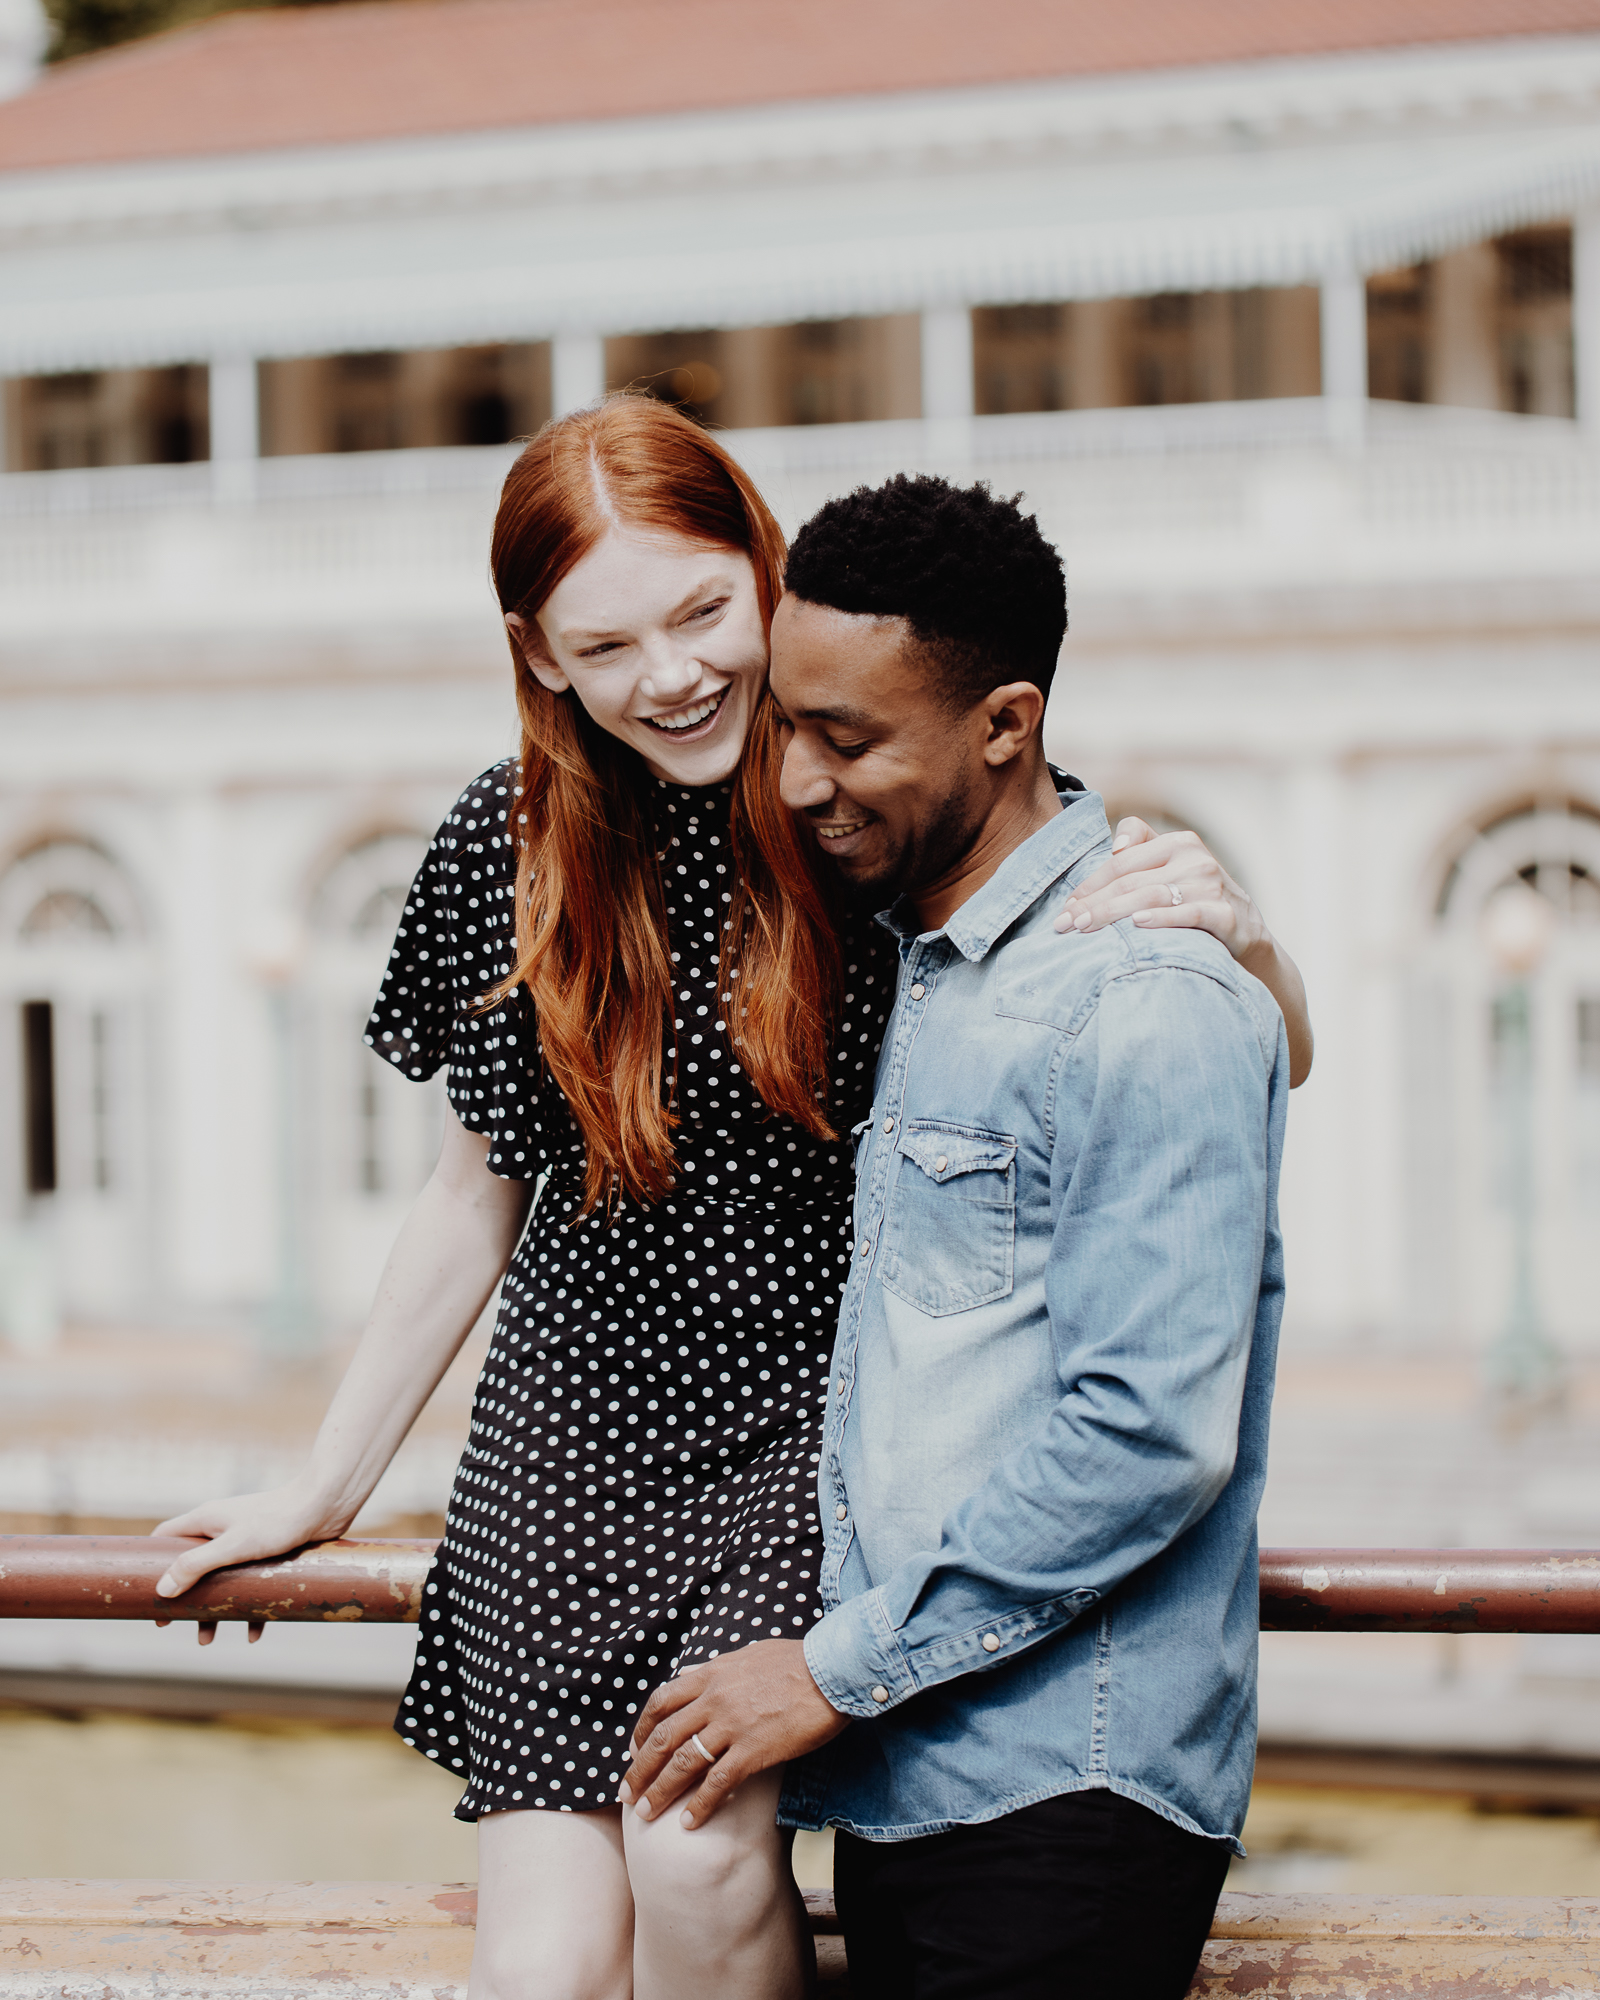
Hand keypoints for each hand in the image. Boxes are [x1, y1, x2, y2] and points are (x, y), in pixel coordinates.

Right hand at [150, 1484, 346, 1647]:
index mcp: (206, 1520)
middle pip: (191, 1566)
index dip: (150, 1565)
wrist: (327, 1504)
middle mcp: (222, 1528)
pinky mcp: (269, 1552)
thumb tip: (163, 1589)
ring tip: (207, 1640)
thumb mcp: (233, 1545)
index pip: (165, 1539)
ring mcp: (246, 1540)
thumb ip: (197, 1565)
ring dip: (213, 1610)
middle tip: (174, 1625)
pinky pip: (251, 1586)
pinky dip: (249, 1609)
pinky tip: (252, 1634)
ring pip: (221, 1580)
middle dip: (184, 1597)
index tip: (145, 1595)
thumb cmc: (279, 1520)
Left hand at [620, 1639, 846, 1828]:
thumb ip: (718, 1668)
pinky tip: (689, 1823)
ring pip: (683, 1763)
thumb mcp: (749, 1654)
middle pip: (663, 1737)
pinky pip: (717, 1783)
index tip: (635, 1751)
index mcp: (711, 1674)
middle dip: (640, 1769)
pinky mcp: (754, 1750)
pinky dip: (700, 1805)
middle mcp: (714, 1699)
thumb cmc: (797, 1661)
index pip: (661, 1702)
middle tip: (627, 1794)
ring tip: (646, 1814)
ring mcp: (732, 1725)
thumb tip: (694, 1674)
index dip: (642, 1730)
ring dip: (660, 1791)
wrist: (832, 1670)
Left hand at [1055, 818, 1267, 963]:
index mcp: (1178, 842)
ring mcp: (1211, 885)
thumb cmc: (1197, 899)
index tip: (1066, 906)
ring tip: (1085, 928)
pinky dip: (1162, 918)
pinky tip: (1137, 924)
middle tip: (1064, 924)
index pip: (1122, 860)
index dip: (1090, 882)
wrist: (1248, 933)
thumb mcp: (1173, 867)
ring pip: (1151, 895)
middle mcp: (1195, 858)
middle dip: (1092, 903)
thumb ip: (1144, 848)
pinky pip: (1188, 913)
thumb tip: (1113, 847)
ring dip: (1113, 913)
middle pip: (1130, 880)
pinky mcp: (1225, 914)